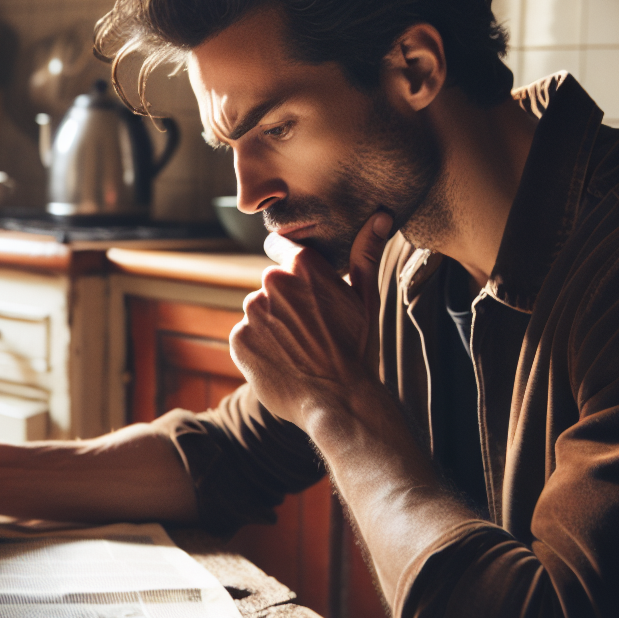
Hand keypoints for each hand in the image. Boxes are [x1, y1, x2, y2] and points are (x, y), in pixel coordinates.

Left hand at [230, 211, 395, 429]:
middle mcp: (272, 282)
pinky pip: (247, 336)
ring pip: (259, 311)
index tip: (299, 280)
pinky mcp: (238, 339)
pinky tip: (283, 361)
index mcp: (303, 266)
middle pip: (272, 285)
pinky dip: (259, 347)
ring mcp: (252, 312)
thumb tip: (380, 216)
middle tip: (311, 329)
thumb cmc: (357, 349)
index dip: (289, 263)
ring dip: (272, 324)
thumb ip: (365, 253)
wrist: (338, 401)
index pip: (280, 246)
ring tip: (299, 348)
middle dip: (286, 301)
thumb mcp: (366, 299)